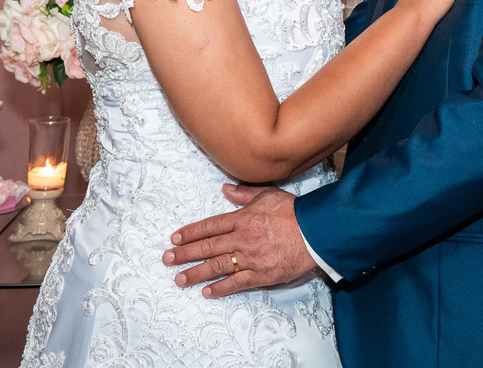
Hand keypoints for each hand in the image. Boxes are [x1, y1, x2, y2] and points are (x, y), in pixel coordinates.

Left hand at [163, 184, 317, 297]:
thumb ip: (244, 193)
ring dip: (196, 273)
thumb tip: (225, 189)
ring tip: (179, 279)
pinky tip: (207, 292)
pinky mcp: (261, 275)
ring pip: (217, 267)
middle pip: (208, 247)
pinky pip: (236, 283)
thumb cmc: (293, 212)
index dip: (190, 233)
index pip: (209, 226)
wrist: (315, 233)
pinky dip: (221, 288)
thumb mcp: (268, 194)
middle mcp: (242, 239)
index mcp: (242, 219)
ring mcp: (250, 258)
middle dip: (185, 254)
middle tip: (167, 259)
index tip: (175, 238)